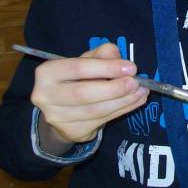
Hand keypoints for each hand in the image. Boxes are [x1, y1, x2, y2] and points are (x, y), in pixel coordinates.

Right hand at [31, 43, 148, 147]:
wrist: (61, 109)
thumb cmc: (75, 78)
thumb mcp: (85, 60)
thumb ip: (101, 55)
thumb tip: (119, 60)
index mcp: (47, 73)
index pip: (78, 68)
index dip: (106, 68)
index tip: (131, 67)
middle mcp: (46, 96)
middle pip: (84, 93)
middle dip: (114, 88)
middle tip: (136, 82)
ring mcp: (57, 118)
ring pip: (95, 111)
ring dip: (123, 101)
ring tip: (141, 92)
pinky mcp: (72, 132)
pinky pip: (102, 121)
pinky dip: (122, 110)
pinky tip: (134, 102)